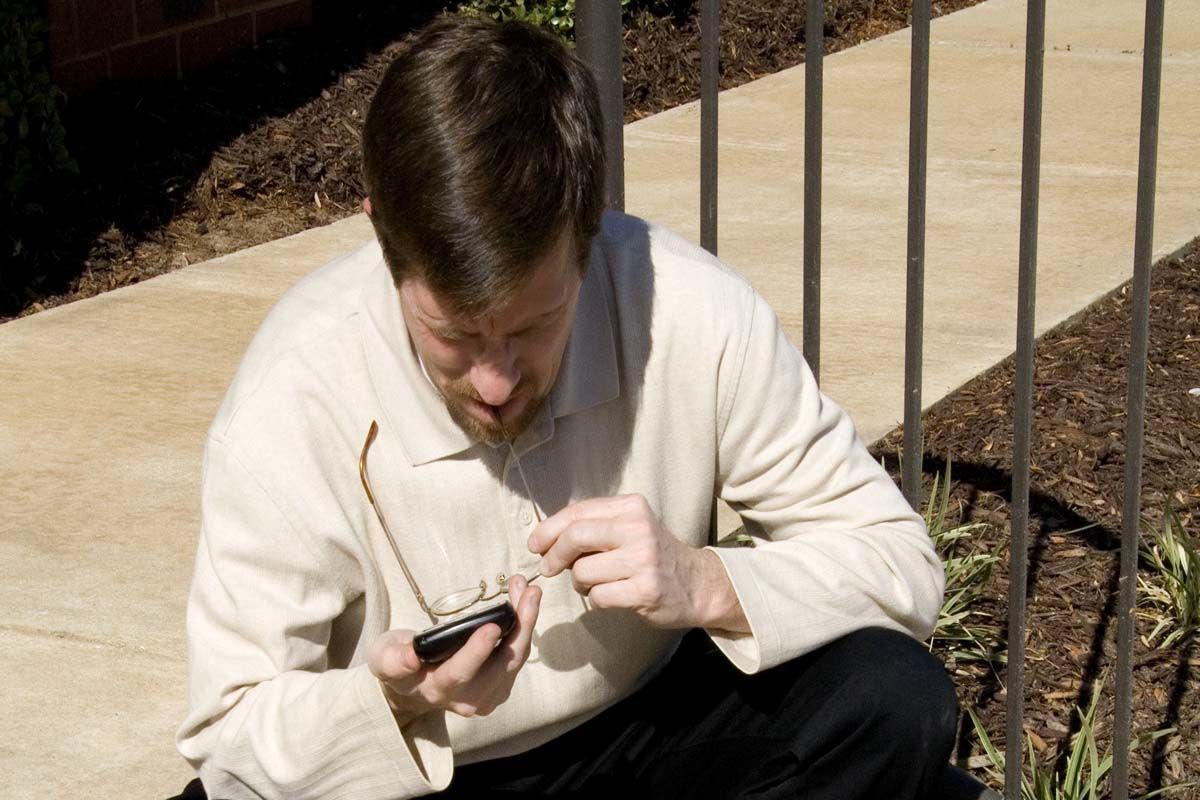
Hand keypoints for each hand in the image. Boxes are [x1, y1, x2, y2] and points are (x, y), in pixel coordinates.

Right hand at [368, 575, 540, 719]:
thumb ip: (392, 660)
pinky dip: (524, 628)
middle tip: (529, 593)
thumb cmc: (398, 663)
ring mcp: (487, 696)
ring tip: (528, 590)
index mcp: (435, 690)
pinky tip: (524, 601)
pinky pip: (517, 656)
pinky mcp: (500, 687)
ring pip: (515, 660)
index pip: (459, 673)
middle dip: (519, 628)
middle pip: (501, 666)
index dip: (476, 651)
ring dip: (526, 623)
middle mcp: (466, 699)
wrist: (413, 686)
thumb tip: (410, 658)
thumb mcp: (383, 658)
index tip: (492, 626)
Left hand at [528, 494, 747, 631]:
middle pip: (574, 537)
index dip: (548, 529)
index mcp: (631, 507)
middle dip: (554, 555)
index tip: (536, 544)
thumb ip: (595, 525)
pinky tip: (611, 595)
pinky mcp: (644, 590)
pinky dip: (595, 599)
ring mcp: (643, 560)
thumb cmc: (654, 554)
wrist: (697, 583)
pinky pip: (598, 596)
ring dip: (579, 582)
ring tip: (594, 583)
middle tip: (548, 568)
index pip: (577, 512)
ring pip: (582, 571)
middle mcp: (638, 528)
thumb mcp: (630, 526)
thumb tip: (547, 536)